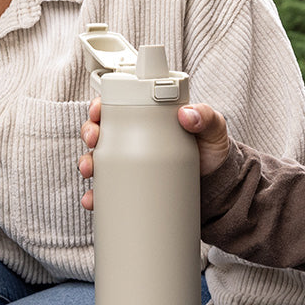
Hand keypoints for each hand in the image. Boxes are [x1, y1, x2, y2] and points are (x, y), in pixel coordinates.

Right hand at [78, 99, 233, 209]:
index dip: (100, 105)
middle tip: (94, 140)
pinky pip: (107, 190)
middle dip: (89, 133)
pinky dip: (95, 196)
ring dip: (86, 163)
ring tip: (90, 169)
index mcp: (148, 117)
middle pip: (100, 130)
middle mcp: (133, 138)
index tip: (97, 111)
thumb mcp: (214, 130)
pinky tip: (92, 200)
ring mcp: (130, 164)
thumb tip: (187, 114)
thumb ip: (206, 116)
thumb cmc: (213, 151)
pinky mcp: (132, 187)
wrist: (218, 188)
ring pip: (98, 159)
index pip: (116, 104)